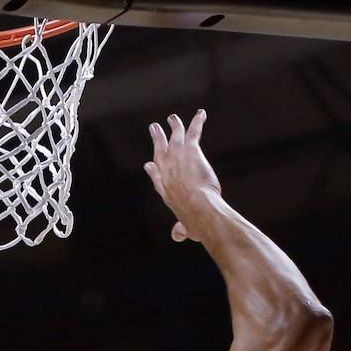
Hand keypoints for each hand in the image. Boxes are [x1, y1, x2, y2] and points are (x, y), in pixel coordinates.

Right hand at [144, 110, 222, 242]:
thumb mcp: (185, 228)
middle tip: (154, 129)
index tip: (149, 164)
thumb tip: (177, 236)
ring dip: (174, 126)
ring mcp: (177, 158)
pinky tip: (201, 114)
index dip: (153, 170)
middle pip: (160, 151)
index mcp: (165, 190)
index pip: (157, 176)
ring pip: (174, 137)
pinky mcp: (191, 150)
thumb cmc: (193, 221)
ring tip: (172, 118)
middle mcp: (167, 171)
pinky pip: (193, 132)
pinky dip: (197, 122)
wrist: (199, 209)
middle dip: (157, 139)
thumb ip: (180, 230)